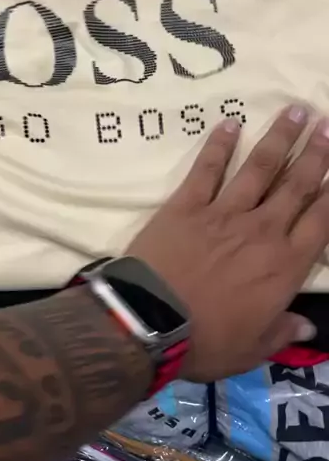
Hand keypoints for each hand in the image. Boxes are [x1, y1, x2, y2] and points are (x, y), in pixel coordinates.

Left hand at [128, 106, 328, 381]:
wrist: (149, 323)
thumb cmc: (205, 342)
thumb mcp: (252, 350)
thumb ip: (281, 332)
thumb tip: (306, 324)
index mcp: (283, 266)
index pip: (320, 221)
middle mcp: (261, 231)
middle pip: (296, 185)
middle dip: (315, 153)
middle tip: (328, 125)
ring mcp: (223, 213)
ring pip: (259, 168)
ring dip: (279, 138)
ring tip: (295, 111)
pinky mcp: (186, 205)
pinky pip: (206, 169)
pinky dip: (219, 145)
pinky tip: (231, 123)